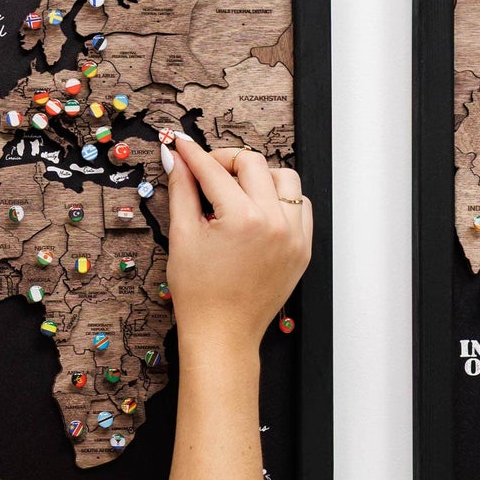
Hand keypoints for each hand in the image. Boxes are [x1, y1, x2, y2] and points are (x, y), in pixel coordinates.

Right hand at [164, 136, 311, 350]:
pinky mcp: (303, 249)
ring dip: (260, 176)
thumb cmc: (199, 294)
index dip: (193, 155)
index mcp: (243, 219)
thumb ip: (182, 190)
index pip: (215, 171)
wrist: (223, 334)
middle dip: (226, 160)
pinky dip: (281, 199)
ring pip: (285, 179)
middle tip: (205, 170)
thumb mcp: (183, 236)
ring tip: (235, 191)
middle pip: (254, 164)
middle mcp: (276, 223)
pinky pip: (300, 206)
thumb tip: (176, 158)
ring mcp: (295, 236)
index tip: (181, 145)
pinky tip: (258, 209)